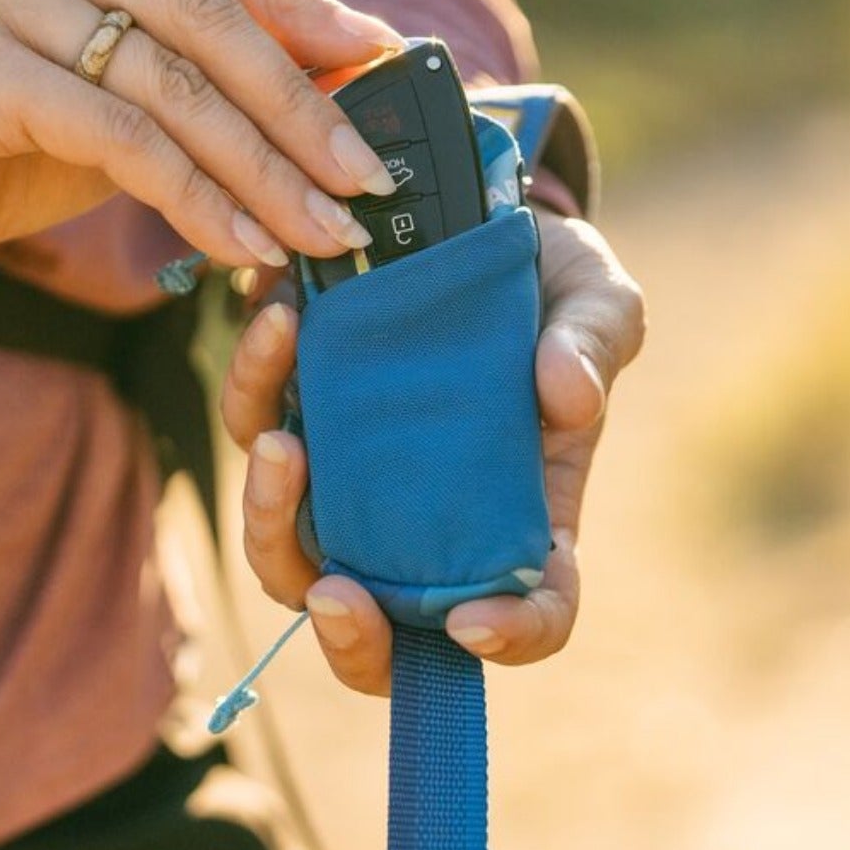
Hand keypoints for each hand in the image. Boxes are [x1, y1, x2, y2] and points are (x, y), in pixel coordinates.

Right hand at [0, 0, 407, 287]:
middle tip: (366, 176)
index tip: (373, 66)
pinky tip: (239, 245)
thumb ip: (190, 64)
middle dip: (302, 102)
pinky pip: (120, 134)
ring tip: (324, 232)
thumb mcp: (96, 85)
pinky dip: (195, 195)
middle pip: (206, 7)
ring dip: (264, 167)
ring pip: (172, 79)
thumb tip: (341, 68)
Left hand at [220, 207, 645, 692]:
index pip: (529, 610)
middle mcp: (426, 511)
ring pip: (285, 538)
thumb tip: (567, 396)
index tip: (473, 622)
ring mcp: (350, 466)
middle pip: (372, 616)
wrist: (472, 212)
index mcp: (524, 513)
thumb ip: (592, 345)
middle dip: (346, 629)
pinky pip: (254, 419)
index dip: (510, 636)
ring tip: (280, 446)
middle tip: (336, 590)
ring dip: (271, 511)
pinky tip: (281, 320)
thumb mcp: (595, 300)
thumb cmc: (550, 281)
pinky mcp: (296, 403)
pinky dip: (256, 385)